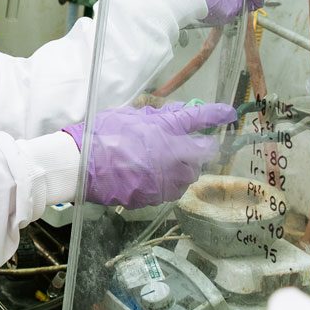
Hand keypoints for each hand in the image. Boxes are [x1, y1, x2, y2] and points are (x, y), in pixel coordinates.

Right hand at [63, 101, 237, 209]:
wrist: (81, 167)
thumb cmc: (102, 135)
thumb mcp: (129, 115)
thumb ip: (157, 115)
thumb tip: (178, 112)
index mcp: (167, 130)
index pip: (200, 118)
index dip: (217, 114)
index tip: (229, 113)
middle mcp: (175, 156)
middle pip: (204, 154)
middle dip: (198, 148)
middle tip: (184, 144)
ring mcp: (167, 180)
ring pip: (190, 175)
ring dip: (183, 167)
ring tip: (163, 162)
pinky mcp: (157, 197)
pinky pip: (171, 189)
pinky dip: (167, 181)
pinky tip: (150, 176)